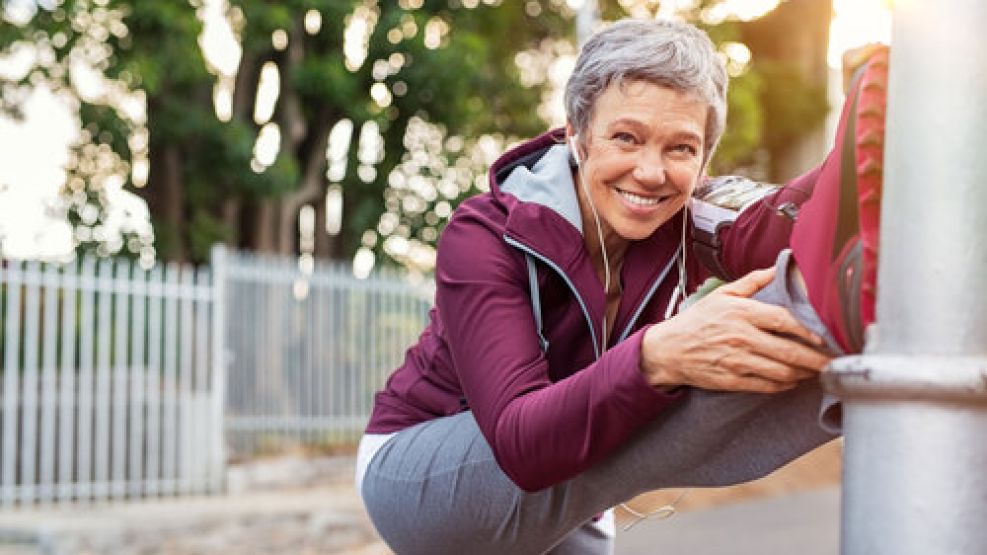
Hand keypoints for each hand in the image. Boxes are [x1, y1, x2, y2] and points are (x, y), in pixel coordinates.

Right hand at [640, 267, 831, 393]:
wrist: (667, 350)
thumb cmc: (696, 321)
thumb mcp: (721, 295)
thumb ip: (753, 282)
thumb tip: (778, 268)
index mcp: (741, 313)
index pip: (783, 321)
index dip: (809, 330)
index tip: (826, 337)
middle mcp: (741, 338)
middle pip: (789, 351)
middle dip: (816, 359)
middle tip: (833, 361)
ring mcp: (737, 361)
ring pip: (782, 371)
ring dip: (803, 373)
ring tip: (816, 371)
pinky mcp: (732, 380)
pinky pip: (767, 386)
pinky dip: (785, 385)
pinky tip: (792, 380)